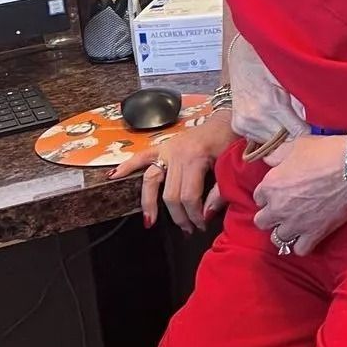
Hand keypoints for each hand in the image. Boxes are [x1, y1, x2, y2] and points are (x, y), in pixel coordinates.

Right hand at [110, 117, 233, 233]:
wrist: (228, 117)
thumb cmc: (232, 141)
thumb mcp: (231, 166)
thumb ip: (220, 191)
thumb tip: (206, 214)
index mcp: (195, 159)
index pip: (189, 196)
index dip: (194, 215)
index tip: (202, 225)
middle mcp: (177, 154)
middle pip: (170, 194)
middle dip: (178, 216)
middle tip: (189, 229)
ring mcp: (167, 149)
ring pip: (151, 181)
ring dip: (150, 204)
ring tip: (151, 222)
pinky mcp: (162, 145)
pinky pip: (141, 157)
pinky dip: (126, 166)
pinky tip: (113, 177)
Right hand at [225, 34, 309, 153]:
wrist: (242, 58)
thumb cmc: (268, 64)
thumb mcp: (288, 79)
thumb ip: (300, 101)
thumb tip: (311, 120)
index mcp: (272, 104)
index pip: (297, 132)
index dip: (305, 129)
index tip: (308, 124)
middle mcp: (256, 116)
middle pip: (285, 139)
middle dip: (292, 130)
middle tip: (293, 117)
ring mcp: (244, 123)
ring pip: (272, 141)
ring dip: (278, 133)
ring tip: (278, 115)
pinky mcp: (237, 125)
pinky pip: (258, 138)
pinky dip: (265, 132)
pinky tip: (267, 117)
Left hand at [251, 134, 346, 256]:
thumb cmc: (325, 153)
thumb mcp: (296, 145)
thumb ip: (277, 154)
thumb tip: (268, 159)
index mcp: (271, 185)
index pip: (258, 197)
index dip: (269, 194)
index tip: (280, 190)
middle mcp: (278, 208)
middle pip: (262, 221)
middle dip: (271, 215)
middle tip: (285, 208)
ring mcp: (296, 223)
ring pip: (278, 238)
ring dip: (285, 230)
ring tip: (295, 224)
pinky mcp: (315, 233)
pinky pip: (300, 250)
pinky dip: (302, 244)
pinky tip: (307, 235)